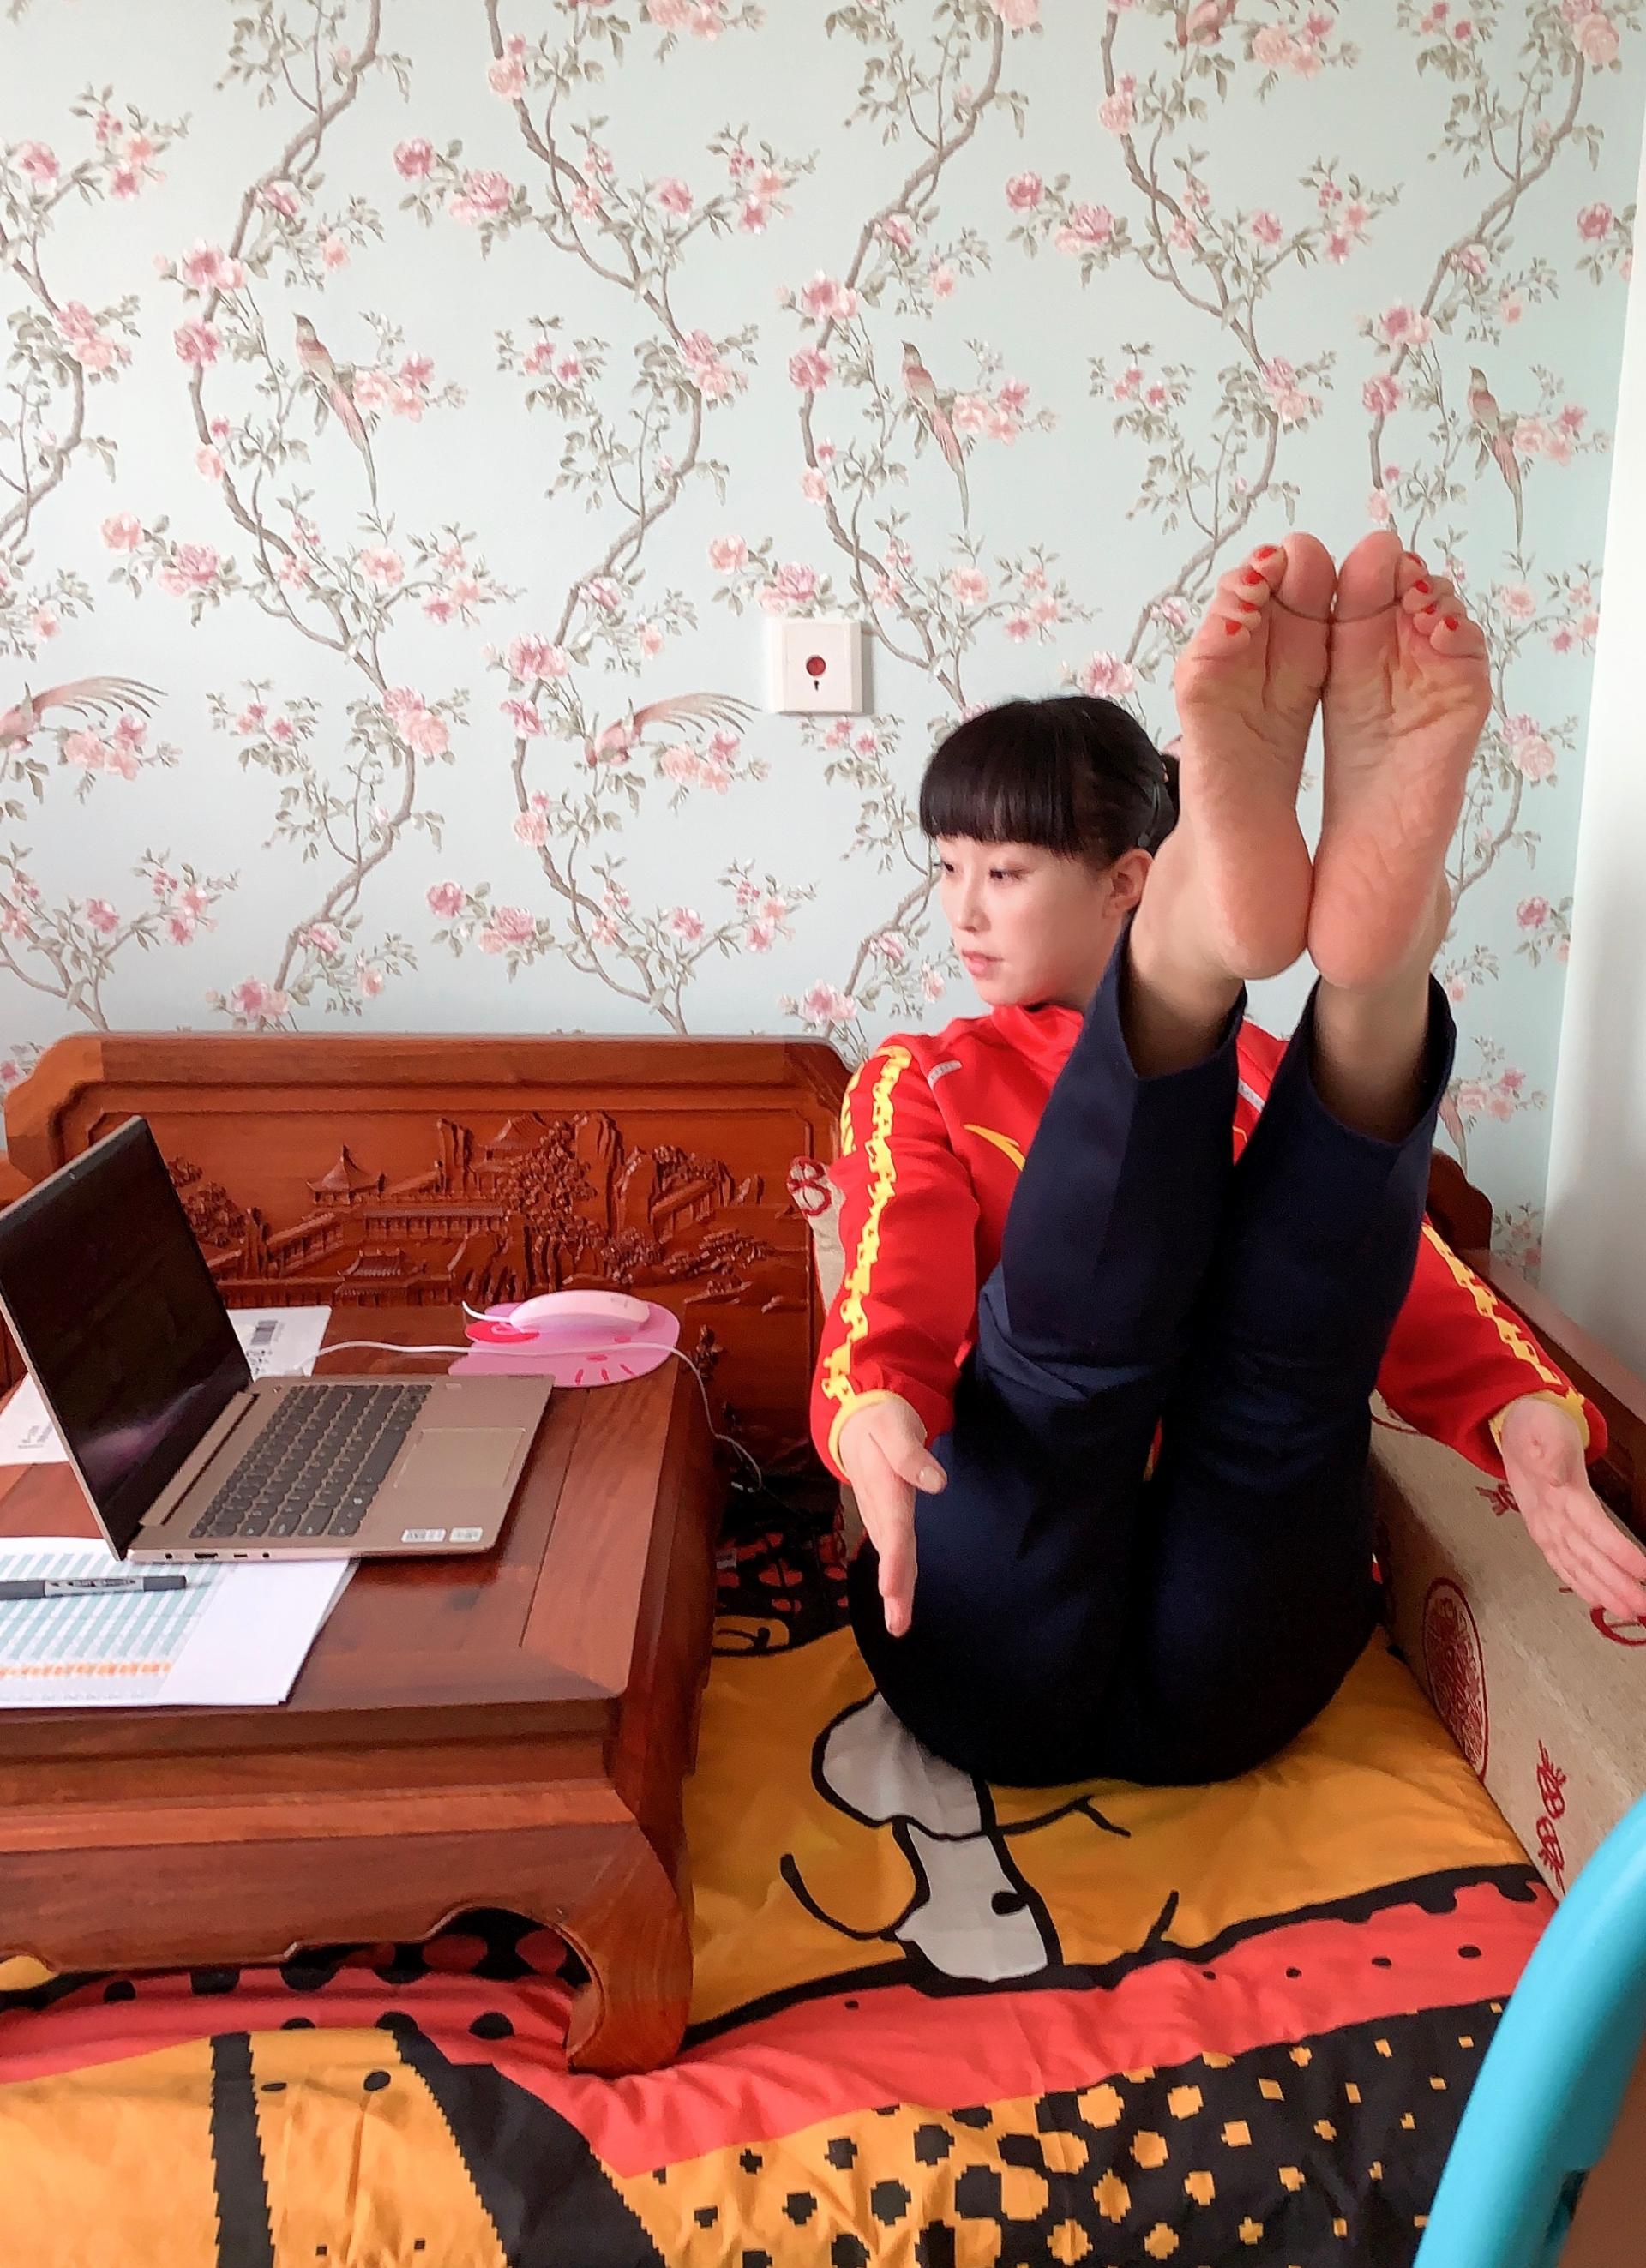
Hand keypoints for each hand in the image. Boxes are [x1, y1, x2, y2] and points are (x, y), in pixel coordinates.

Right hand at [836, 1395, 946, 1638]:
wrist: (856, 1418)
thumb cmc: (881, 1420)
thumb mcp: (894, 1425)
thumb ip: (911, 1453)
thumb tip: (937, 1483)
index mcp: (884, 1488)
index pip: (892, 1528)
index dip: (893, 1559)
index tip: (891, 1590)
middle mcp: (880, 1508)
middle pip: (892, 1553)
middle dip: (894, 1590)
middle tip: (898, 1626)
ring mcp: (880, 1514)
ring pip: (892, 1556)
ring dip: (895, 1592)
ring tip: (898, 1625)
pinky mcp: (885, 1517)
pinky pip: (893, 1551)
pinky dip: (896, 1577)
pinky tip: (898, 1599)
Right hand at [1499, 1397, 1645, 1620]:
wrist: (1511, 1423)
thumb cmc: (1536, 1424)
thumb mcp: (1542, 1426)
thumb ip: (1547, 1449)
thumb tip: (1552, 1477)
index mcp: (1556, 1494)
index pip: (1592, 1529)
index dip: (1618, 1553)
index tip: (1644, 1572)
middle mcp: (1549, 1518)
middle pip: (1586, 1557)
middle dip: (1615, 1585)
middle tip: (1644, 1608)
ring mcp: (1544, 1527)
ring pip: (1575, 1567)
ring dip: (1602, 1592)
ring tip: (1629, 1613)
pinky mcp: (1543, 1531)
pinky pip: (1562, 1564)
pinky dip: (1580, 1585)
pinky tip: (1598, 1600)